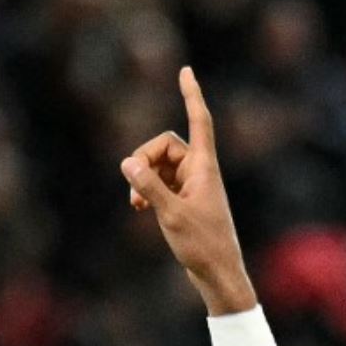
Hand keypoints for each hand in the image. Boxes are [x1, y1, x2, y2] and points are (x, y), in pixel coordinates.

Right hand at [121, 67, 256, 314]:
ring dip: (142, 179)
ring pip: (159, 166)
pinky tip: (138, 208)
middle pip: (165, 146)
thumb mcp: (170, 215)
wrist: (219, 274)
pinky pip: (160, 183)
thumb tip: (127, 161)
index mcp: (204, 168)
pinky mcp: (185, 201)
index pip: (198, 121)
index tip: (186, 71)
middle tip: (133, 187)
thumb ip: (148, 186)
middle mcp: (199, 172)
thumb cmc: (202, 245)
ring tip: (135, 204)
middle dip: (144, 159)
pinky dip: (147, 190)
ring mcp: (192, 187)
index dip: (191, 95)